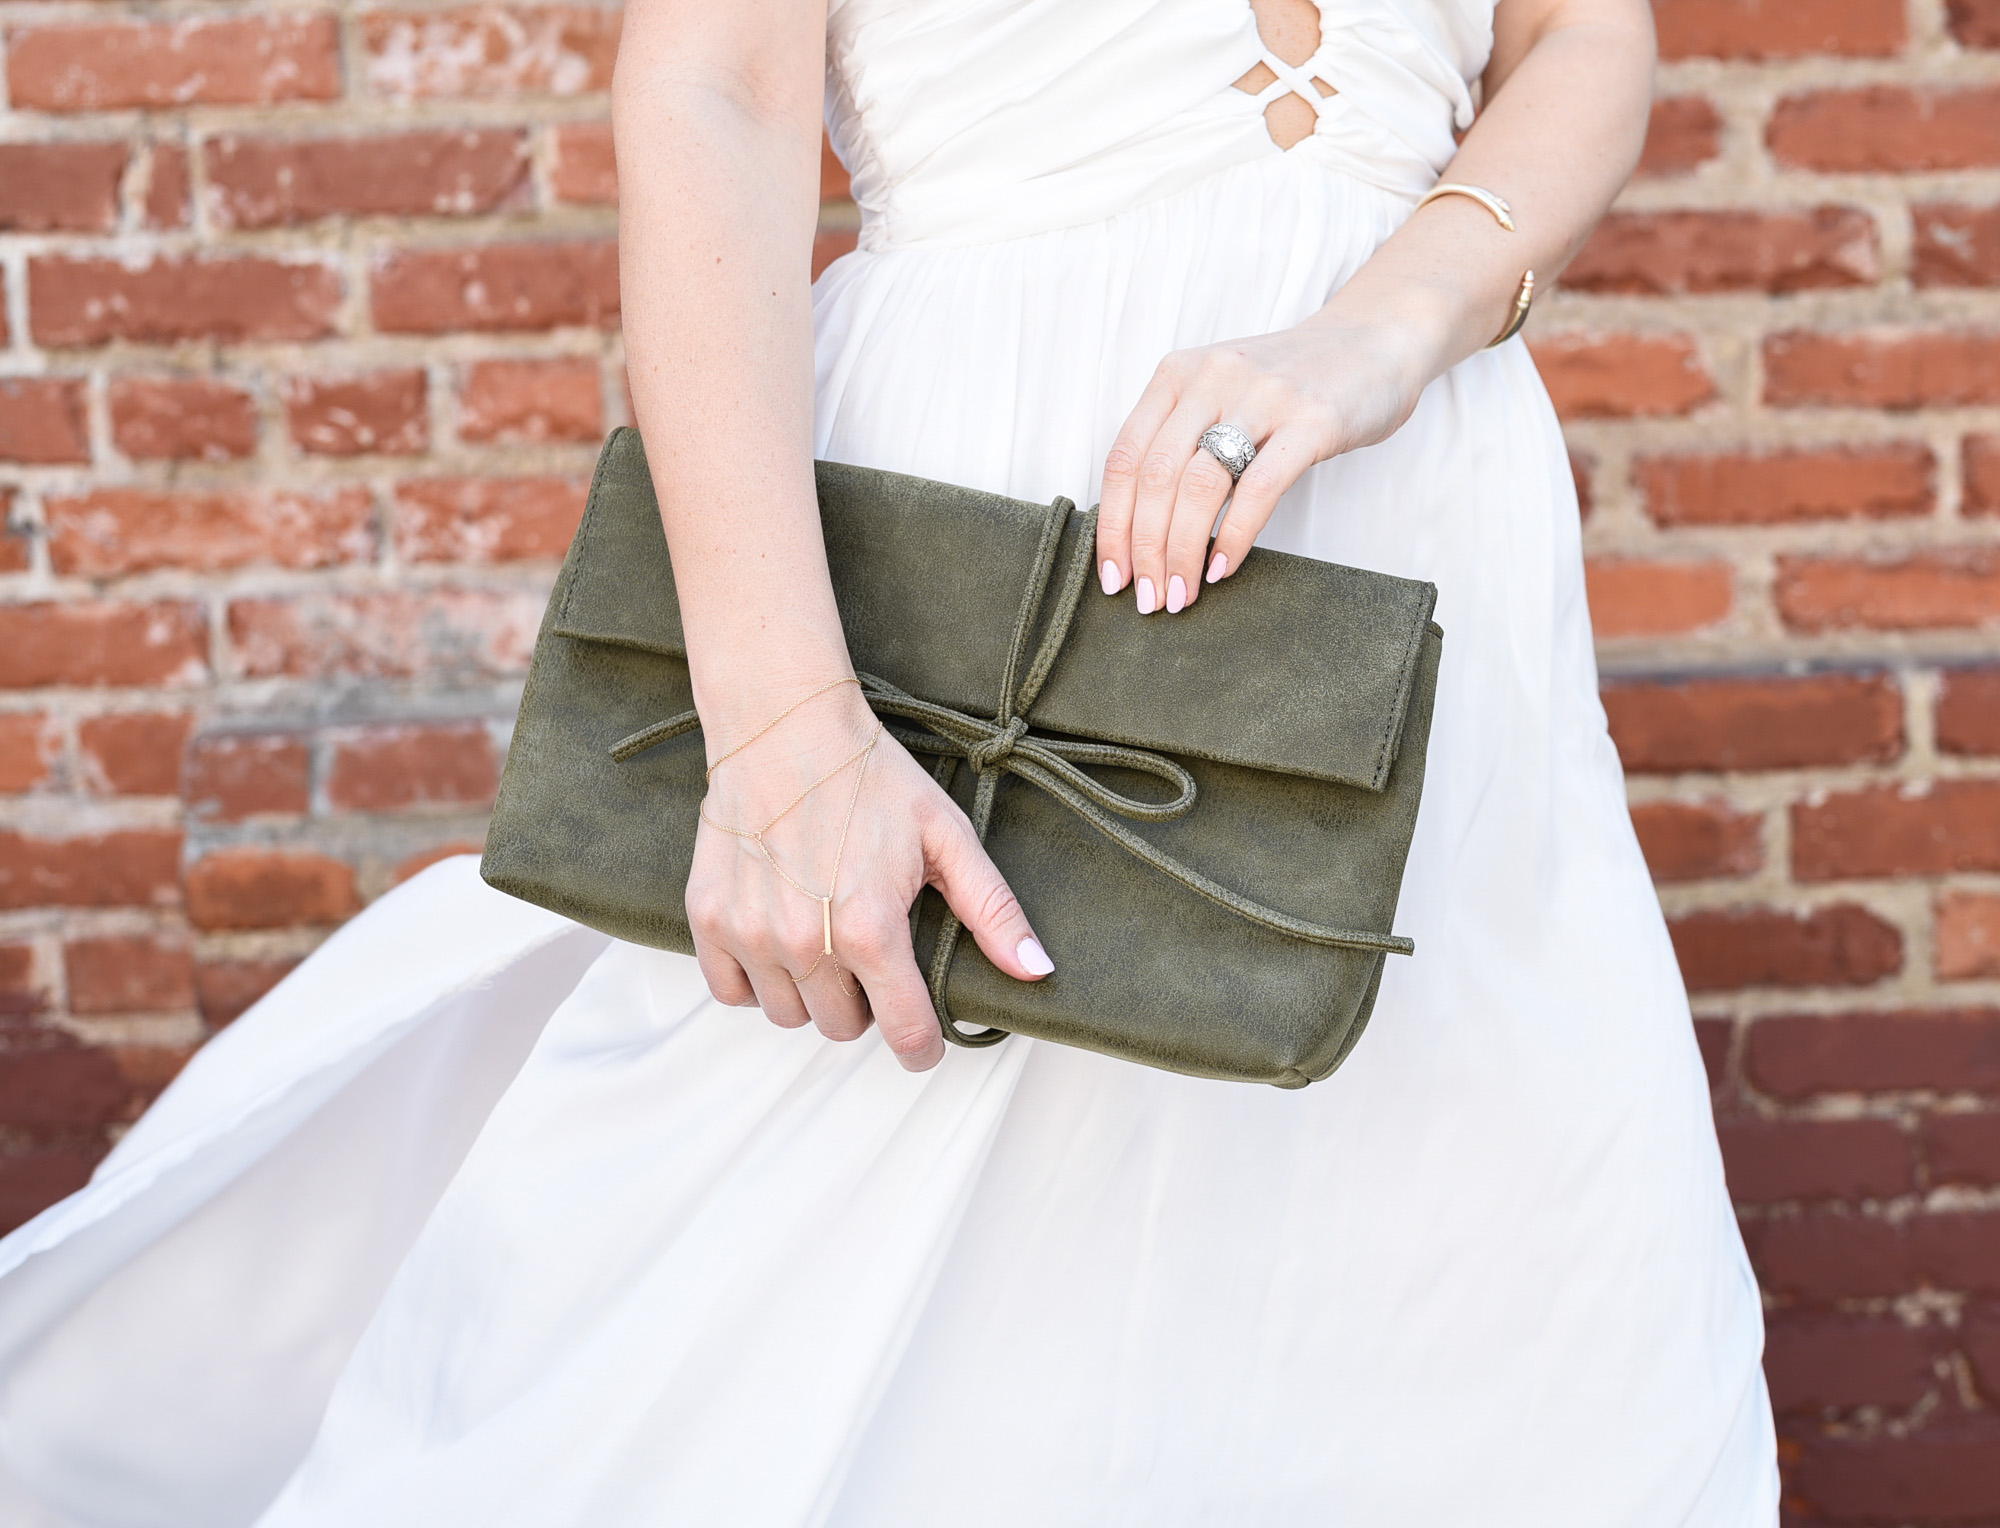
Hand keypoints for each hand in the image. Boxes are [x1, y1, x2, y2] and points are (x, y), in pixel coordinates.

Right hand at [683, 686, 1052, 1070]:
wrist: (784, 726)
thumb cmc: (868, 776)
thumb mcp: (946, 837)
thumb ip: (993, 912)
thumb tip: (1037, 971)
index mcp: (870, 929)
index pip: (904, 1032)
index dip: (923, 1044)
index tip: (925, 1039)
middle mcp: (806, 942)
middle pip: (842, 1028)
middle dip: (864, 1004)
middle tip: (871, 953)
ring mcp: (751, 934)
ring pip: (788, 1016)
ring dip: (810, 992)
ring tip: (825, 938)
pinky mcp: (708, 920)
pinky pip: (731, 992)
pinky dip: (756, 979)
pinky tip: (779, 939)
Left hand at [1097, 310, 1435, 613]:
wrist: (1374, 340)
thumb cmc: (1291, 384)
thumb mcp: (1221, 394)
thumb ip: (1180, 440)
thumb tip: (1139, 529)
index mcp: (1178, 374)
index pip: (1125, 459)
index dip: (1113, 525)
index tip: (1112, 575)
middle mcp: (1212, 379)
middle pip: (1156, 479)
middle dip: (1145, 550)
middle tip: (1149, 600)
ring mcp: (1262, 396)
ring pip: (1199, 486)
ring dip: (1182, 552)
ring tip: (1182, 594)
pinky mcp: (1312, 420)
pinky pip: (1259, 488)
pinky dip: (1234, 536)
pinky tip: (1223, 567)